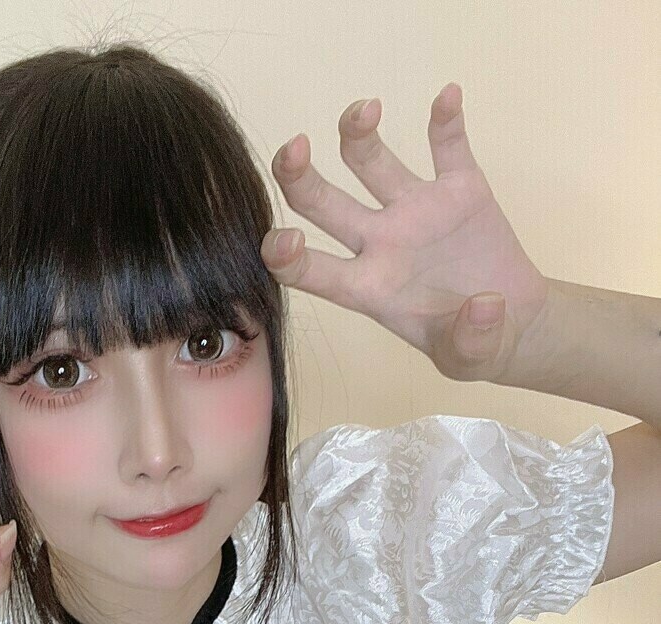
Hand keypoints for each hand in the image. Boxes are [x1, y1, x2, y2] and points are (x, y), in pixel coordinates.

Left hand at [261, 83, 551, 382]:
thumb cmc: (472, 344)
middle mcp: (381, 242)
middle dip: (298, 176)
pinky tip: (447, 96)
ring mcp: (416, 211)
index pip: (313, 272)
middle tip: (293, 148)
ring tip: (364, 110)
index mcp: (369, 289)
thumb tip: (484, 307)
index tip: (280, 241)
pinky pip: (447, 145)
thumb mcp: (470, 358)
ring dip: (358, 132)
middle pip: (324, 205)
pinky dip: (446, 119)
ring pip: (371, 162)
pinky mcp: (459, 189)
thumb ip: (470, 341)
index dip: (287, 259)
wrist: (512, 320)